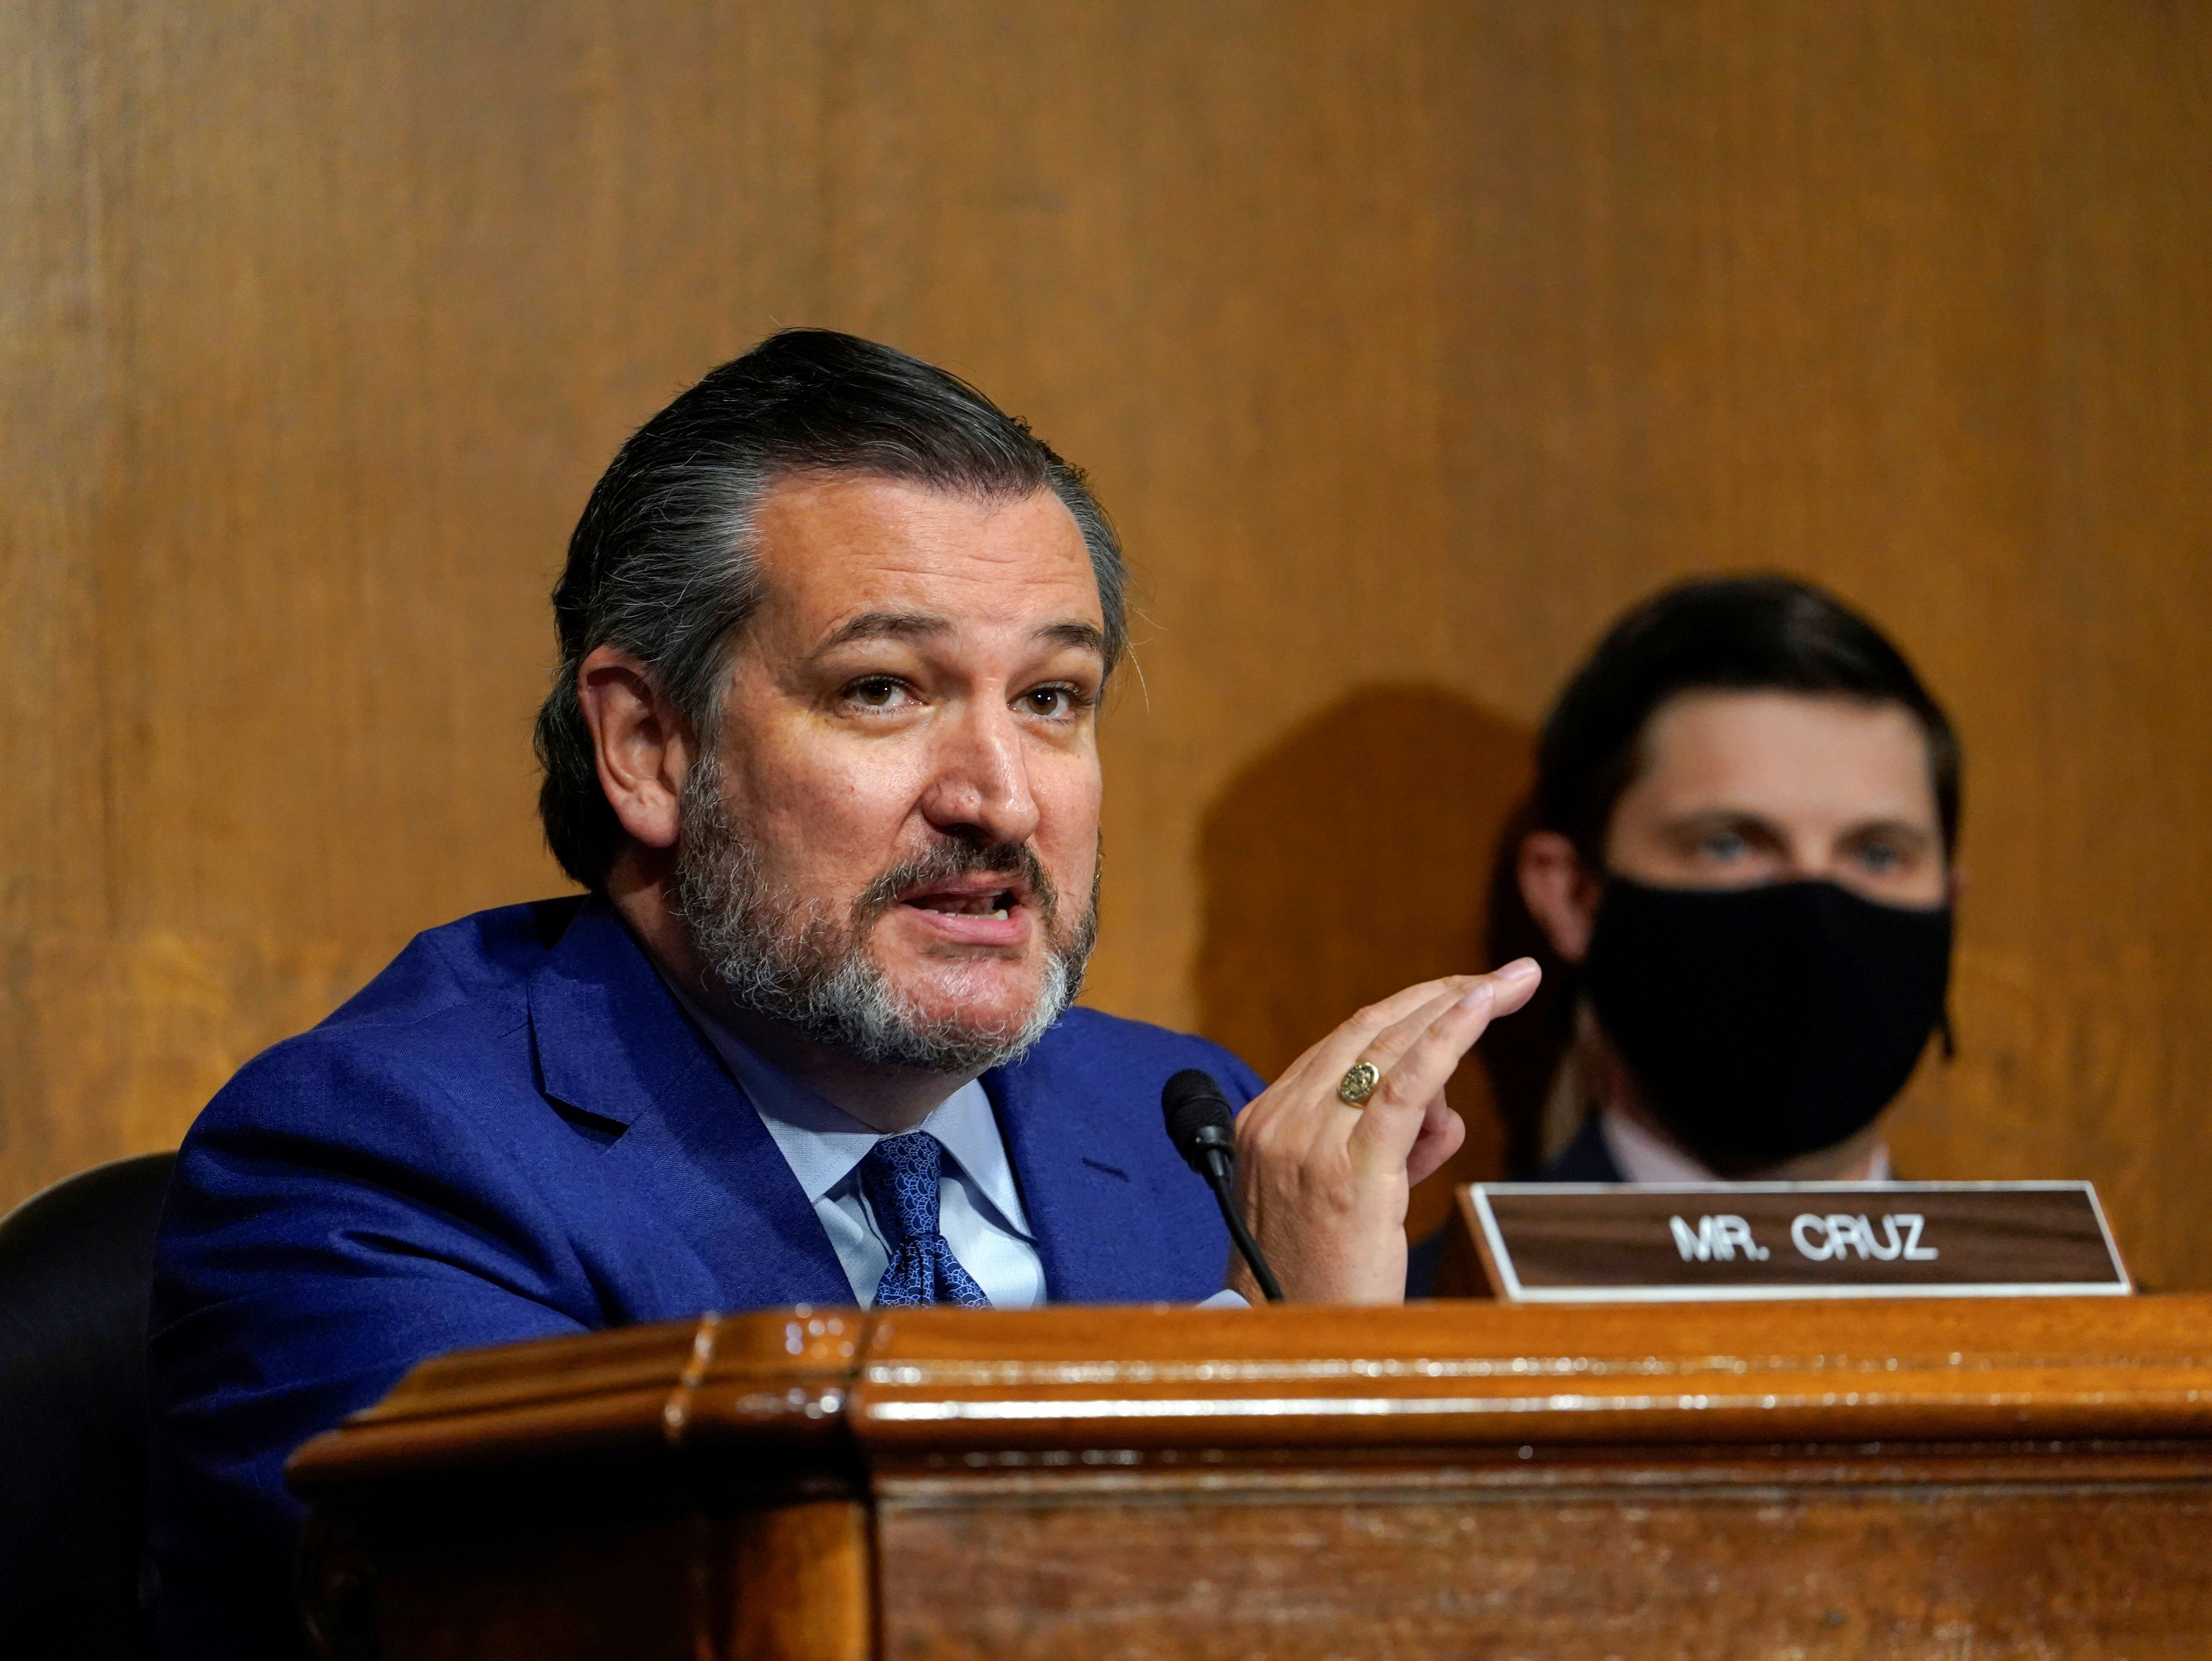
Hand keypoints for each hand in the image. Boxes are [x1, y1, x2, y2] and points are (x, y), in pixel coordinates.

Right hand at [1228, 960, 1541, 1303]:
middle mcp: (1280, 1123)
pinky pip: (1406, 1085)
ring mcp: (1309, 1144)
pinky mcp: (1352, 1171)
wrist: (1291, 1352)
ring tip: (1508, 985)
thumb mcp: (1346, 1204)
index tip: (1461, 993)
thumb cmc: (1320, 1287)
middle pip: (1368, 1031)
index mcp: (1265, 1124)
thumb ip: (1390, 1151)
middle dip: (1441, 994)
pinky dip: (1448, 1035)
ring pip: (1390, 1047)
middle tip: (1503, 977)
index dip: (1410, 1012)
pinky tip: (1482, 1004)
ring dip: (1457, 1005)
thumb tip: (1446, 1113)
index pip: (1345, 1045)